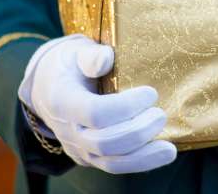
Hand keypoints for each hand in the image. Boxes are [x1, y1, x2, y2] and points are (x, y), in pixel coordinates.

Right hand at [18, 34, 176, 172]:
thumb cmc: (70, 64)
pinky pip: (114, 166)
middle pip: (104, 143)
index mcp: (63, 101)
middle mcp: (68, 131)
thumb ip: (91, 55)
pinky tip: (161, 154)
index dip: (126, 106)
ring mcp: (77, 147)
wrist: (48, 86)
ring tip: (169, 149)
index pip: (96, 113)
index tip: (151, 92)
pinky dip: (140, 163)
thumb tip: (106, 59)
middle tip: (160, 115)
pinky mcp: (89, 157)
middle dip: (138, 132)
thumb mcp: (76, 52)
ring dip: (143, 157)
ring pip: (110, 163)